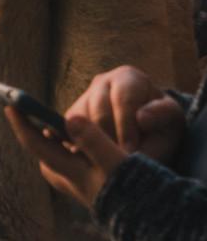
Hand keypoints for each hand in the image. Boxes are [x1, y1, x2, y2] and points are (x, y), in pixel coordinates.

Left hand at [3, 105, 126, 208]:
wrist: (149, 220)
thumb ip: (93, 140)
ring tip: (49, 123)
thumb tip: (70, 118)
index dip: (21, 121)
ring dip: (50, 140)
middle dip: (33, 131)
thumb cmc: (133, 188)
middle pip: (41, 150)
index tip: (10, 103)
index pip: (35, 143)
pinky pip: (66, 162)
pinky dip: (65, 149)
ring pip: (54, 157)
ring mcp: (76, 186)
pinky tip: (73, 141)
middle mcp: (67, 181)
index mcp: (68, 172)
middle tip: (25, 111)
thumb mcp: (115, 161)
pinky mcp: (86, 187)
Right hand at [67, 66, 184, 160]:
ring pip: (81, 121)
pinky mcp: (71, 117)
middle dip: (109, 138)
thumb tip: (142, 117)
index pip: (124, 97)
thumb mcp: (171, 122)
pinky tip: (96, 161)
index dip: (126, 125)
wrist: (144, 141)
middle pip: (98, 109)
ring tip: (110, 163)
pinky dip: (81, 148)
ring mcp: (84, 98)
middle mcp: (102, 82)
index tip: (131, 150)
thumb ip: (162, 115)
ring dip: (95, 145)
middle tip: (119, 161)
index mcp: (129, 78)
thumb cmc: (160, 129)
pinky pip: (69, 132)